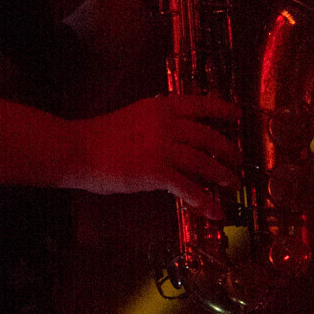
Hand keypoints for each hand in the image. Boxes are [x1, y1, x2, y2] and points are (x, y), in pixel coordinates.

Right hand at [67, 93, 241, 216]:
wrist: (76, 149)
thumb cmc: (98, 136)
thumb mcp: (133, 117)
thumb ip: (156, 122)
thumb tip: (178, 133)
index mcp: (159, 107)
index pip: (200, 104)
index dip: (222, 110)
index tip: (237, 116)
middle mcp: (166, 124)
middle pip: (209, 136)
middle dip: (228, 150)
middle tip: (237, 160)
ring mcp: (163, 148)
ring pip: (205, 162)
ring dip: (222, 175)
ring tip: (231, 183)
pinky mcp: (157, 173)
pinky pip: (190, 188)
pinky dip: (205, 201)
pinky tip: (213, 210)